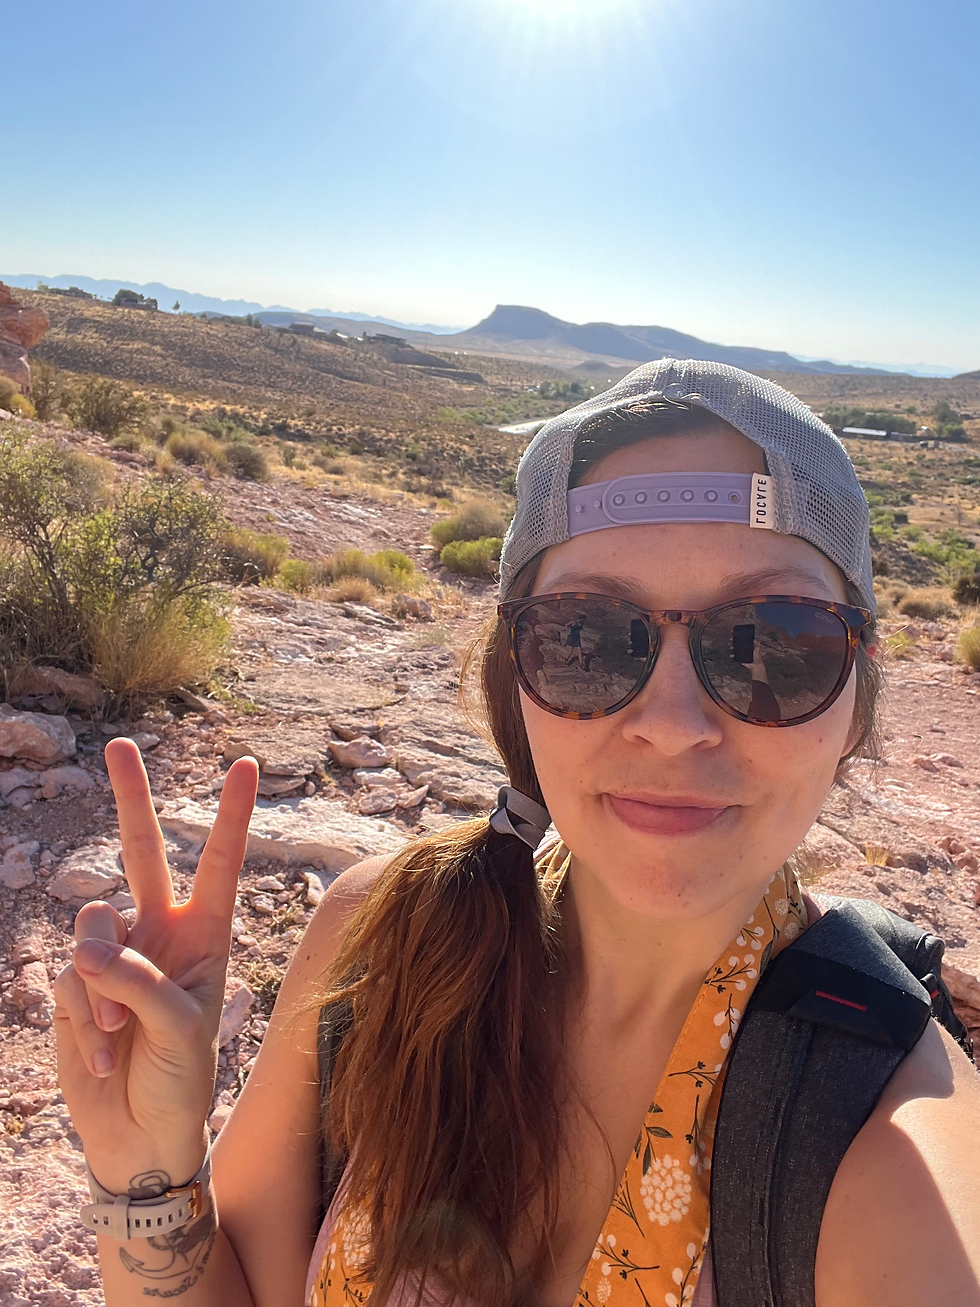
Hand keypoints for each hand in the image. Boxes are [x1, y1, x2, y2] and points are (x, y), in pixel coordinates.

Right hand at [53, 738, 257, 1194]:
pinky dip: (81, 1017)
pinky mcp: (76, 984)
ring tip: (118, 1033)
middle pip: (140, 852)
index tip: (244, 764)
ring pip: (91, 926)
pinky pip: (67, 976)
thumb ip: (137, 981)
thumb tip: (87, 946)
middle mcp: (161, 932)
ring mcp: (115, 954)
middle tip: (120, 744)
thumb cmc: (183, 1082)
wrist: (139, 1136)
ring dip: (100, 984)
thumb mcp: (180, 1031)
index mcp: (207, 934)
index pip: (219, 863)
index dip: (230, 815)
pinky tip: (100, 1053)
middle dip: (131, 798)